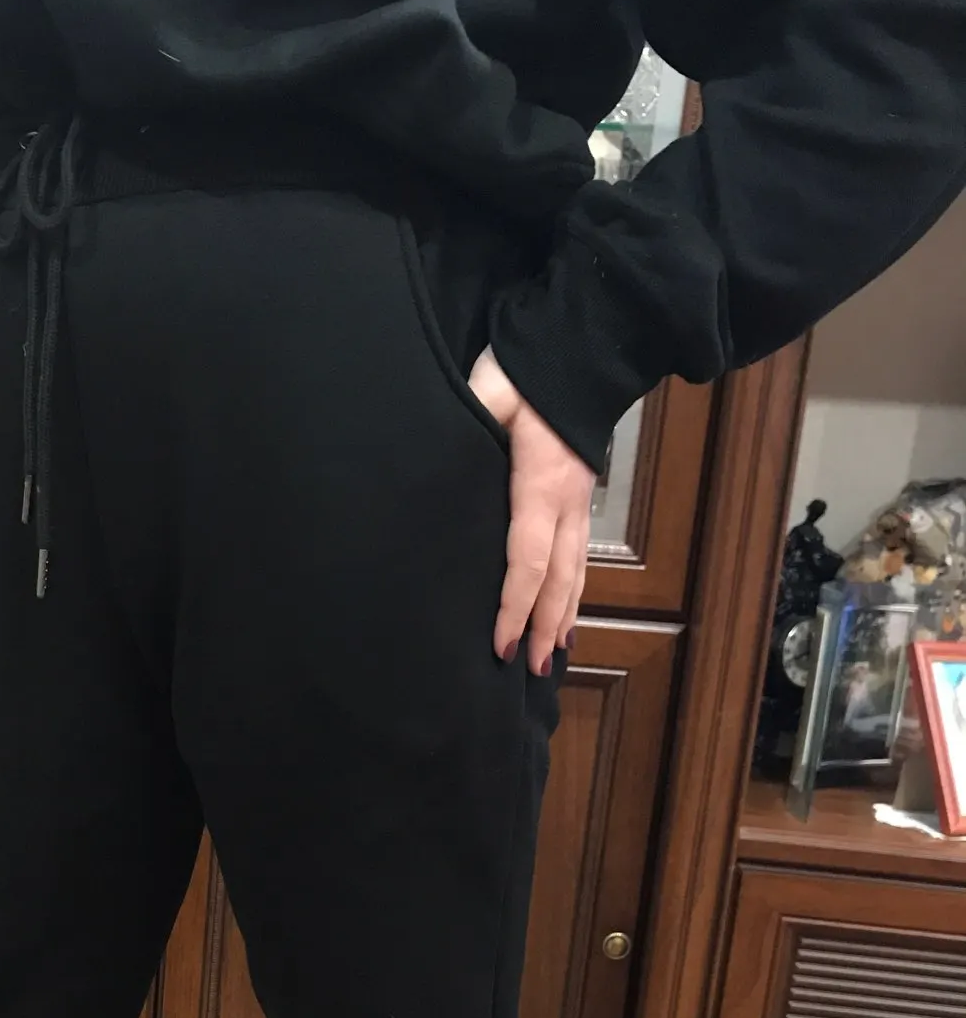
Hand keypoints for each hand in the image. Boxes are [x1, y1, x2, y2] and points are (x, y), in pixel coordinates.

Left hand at [467, 349, 595, 675]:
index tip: (501, 645)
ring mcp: (580, 500)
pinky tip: (567, 615)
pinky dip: (574, 591)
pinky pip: (580, 554)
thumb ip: (468, 423)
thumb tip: (434, 451)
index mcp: (541, 484)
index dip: (514, 606)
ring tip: (553, 656)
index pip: (528, 560)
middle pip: (559, 578)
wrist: (582, 347)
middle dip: (544, 625)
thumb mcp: (487, 390)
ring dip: (564, 616)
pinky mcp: (582, 496)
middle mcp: (567, 501)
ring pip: (576, 571)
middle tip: (532, 669)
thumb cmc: (525, 368)